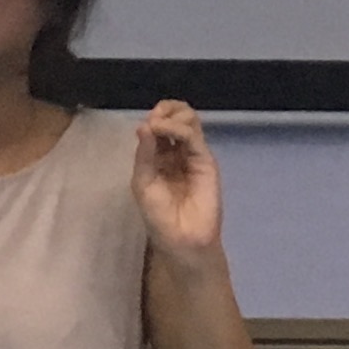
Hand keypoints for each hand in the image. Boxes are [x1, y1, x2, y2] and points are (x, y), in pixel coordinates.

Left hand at [133, 101, 225, 257]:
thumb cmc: (159, 216)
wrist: (182, 238)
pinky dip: (178, 128)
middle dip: (166, 110)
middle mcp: (177, 152)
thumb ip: (144, 153)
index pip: (160, 127)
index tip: (146, 123)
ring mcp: (193, 154)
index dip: (154, 118)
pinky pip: (193, 137)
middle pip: (177, 117)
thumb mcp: (143, 183)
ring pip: (189, 121)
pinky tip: (164, 130)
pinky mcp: (205, 160)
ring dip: (173, 115)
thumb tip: (144, 124)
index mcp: (160, 157)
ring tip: (159, 125)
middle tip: (156, 118)